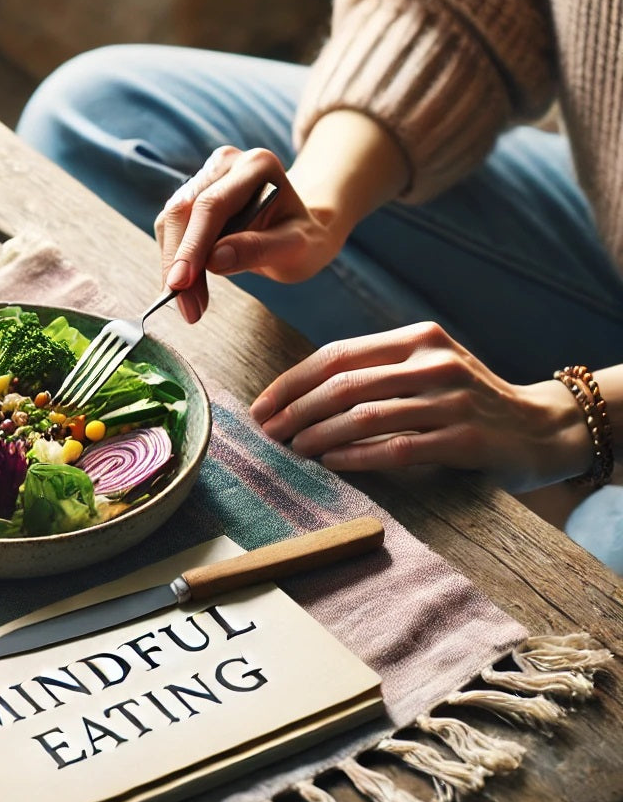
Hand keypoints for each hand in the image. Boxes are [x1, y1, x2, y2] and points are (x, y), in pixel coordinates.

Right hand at [154, 146, 345, 322]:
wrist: (297, 229)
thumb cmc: (303, 238)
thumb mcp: (296, 247)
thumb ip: (259, 249)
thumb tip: (213, 260)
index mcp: (257, 166)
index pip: (212, 205)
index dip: (192, 246)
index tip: (180, 283)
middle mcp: (226, 163)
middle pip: (184, 211)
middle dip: (179, 263)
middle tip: (187, 309)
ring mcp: (205, 177)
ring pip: (171, 221)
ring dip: (173, 267)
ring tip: (190, 306)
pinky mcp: (191, 195)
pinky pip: (172, 229)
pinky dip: (175, 262)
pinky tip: (188, 288)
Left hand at [249, 322, 593, 492]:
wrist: (540, 427)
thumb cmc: (464, 400)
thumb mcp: (424, 368)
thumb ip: (374, 372)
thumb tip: (297, 396)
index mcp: (416, 338)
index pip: (336, 355)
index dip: (292, 382)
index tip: (262, 406)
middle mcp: (433, 362)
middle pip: (344, 384)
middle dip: (295, 410)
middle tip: (267, 433)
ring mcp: (452, 399)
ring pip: (365, 416)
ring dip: (319, 435)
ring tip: (293, 449)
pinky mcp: (466, 438)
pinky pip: (397, 448)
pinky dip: (357, 457)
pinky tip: (331, 463)